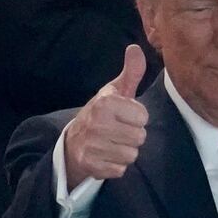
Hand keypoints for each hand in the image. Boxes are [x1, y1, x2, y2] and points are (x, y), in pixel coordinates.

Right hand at [65, 45, 148, 188]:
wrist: (73, 141)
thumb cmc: (102, 114)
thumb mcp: (116, 91)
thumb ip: (131, 72)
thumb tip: (136, 48)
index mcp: (105, 102)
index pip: (143, 117)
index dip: (137, 118)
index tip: (124, 116)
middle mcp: (96, 122)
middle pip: (140, 137)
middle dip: (132, 136)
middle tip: (117, 131)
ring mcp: (91, 145)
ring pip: (132, 155)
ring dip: (125, 151)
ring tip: (111, 143)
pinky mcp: (90, 165)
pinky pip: (120, 169)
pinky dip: (116, 165)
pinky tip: (105, 156)